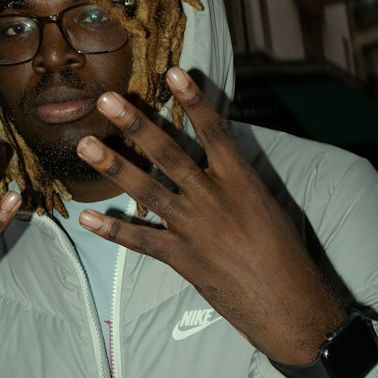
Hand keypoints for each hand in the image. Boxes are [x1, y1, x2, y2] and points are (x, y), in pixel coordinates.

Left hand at [75, 68, 343, 363]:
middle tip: (107, 99)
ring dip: (114, 166)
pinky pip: (141, 241)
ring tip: (85, 144)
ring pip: (148, 190)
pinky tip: (87, 217)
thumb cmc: (288, 255)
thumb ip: (241, 182)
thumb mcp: (271, 207)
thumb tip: (222, 159)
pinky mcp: (184, 259)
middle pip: (169, 154)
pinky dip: (114, 229)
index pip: (214, 130)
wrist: (292, 307)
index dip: (193, 100)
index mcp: (242, 181)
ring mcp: (196, 229)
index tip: (172, 71)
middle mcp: (215, 199)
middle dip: (136, 124)